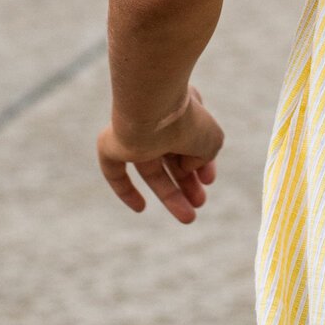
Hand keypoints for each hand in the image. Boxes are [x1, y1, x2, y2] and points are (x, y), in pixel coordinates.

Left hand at [97, 86, 224, 222]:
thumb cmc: (186, 119)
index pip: (193, 138)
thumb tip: (187, 168)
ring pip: (150, 170)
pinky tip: (140, 208)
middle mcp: (156, 118)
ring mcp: (134, 132)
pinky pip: (115, 171)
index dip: (202, 162)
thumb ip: (205, 155)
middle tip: (199, 203)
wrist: (151, 107)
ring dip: (169, 194)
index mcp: (181, 106)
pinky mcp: (112, 144)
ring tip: (189, 218)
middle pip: (172, 158)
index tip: (209, 180)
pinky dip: (125, 189)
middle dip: (187, 183)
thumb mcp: (212, 138)